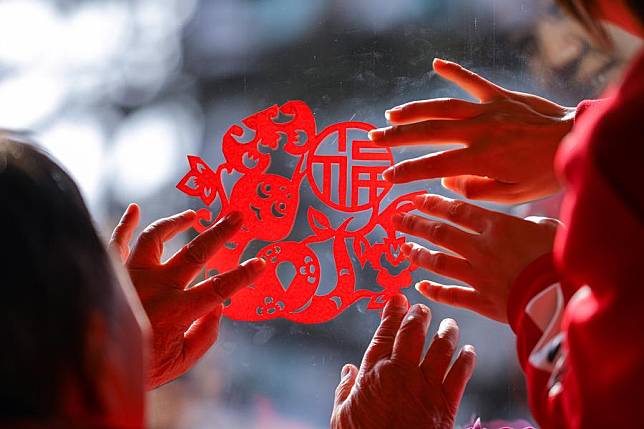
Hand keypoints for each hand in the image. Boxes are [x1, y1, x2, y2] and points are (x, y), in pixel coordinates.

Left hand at [109, 204, 264, 388]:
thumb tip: (219, 307)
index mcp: (177, 311)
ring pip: (155, 237)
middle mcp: (155, 287)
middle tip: (237, 217)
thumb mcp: (180, 362)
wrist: (93, 370)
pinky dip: (125, 224)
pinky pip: (116, 241)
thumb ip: (205, 335)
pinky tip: (134, 209)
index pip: (219, 287)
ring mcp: (131, 276)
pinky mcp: (110, 272)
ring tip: (193, 215)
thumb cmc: (140, 368)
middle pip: (195, 252)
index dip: (243, 275)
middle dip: (220, 233)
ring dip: (177, 222)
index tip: (259, 262)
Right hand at [331, 294, 475, 428]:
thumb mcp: (342, 415)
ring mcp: (425, 387)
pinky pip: (460, 374)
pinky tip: (469, 351)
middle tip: (422, 308)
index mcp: (374, 373)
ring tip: (449, 325)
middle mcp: (401, 373)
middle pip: (413, 333)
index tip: (397, 299)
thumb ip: (344, 390)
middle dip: (419, 316)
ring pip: (440, 348)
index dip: (392, 313)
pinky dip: (466, 359)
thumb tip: (346, 371)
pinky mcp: (445, 404)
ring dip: (447, 332)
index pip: (384, 334)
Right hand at [369, 58, 574, 203]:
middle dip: (396, 138)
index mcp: (479, 158)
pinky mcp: (499, 96)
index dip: (405, 172)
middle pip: (427, 133)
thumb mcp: (511, 195)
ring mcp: (487, 110)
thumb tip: (448, 181)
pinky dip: (455, 71)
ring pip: (442, 107)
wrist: (576, 141)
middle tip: (373, 140)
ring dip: (413, 110)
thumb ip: (475, 190)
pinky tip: (437, 63)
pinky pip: (473, 81)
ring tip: (390, 115)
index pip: (431, 166)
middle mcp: (477, 131)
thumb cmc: (545, 173)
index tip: (385, 177)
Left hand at [393, 194, 557, 322]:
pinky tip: (420, 287)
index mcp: (497, 227)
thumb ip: (530, 224)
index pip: (456, 211)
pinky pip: (450, 294)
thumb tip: (527, 223)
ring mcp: (477, 275)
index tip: (415, 199)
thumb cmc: (560, 258)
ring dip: (418, 254)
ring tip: (403, 248)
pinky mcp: (481, 301)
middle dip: (415, 224)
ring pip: (438, 262)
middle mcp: (480, 248)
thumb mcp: (549, 229)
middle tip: (397, 218)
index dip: (433, 204)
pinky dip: (434, 291)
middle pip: (439, 233)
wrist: (561, 296)